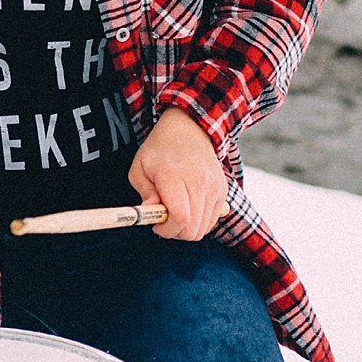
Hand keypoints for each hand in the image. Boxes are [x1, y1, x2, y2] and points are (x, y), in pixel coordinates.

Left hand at [127, 107, 228, 241]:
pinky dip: (199, 222)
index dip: (167, 230)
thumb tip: (153, 214)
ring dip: (187, 228)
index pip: (179, 216)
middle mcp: (198, 181)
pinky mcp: (222, 190)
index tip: (156, 225)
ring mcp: (214, 186)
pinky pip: (212, 221)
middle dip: (175, 232)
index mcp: (173, 174)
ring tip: (176, 213)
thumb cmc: (159, 151)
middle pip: (192, 228)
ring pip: (203, 228)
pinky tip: (188, 208)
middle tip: (164, 220)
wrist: (189, 130)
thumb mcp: (139, 168)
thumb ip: (144, 194)